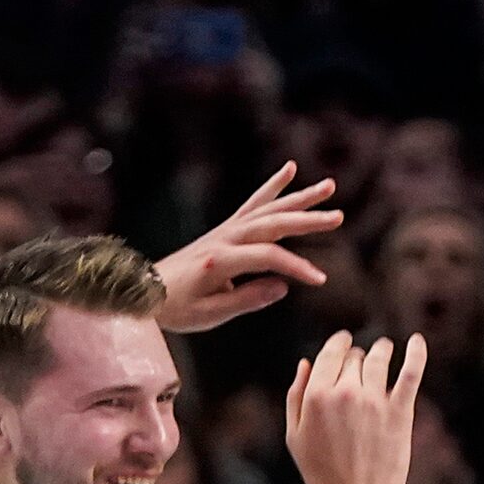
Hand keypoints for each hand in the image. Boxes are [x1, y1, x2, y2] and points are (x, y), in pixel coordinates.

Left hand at [154, 164, 345, 331]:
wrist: (145, 292)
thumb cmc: (176, 308)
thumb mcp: (210, 313)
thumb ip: (247, 299)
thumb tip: (282, 287)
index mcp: (221, 260)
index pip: (268, 257)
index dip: (297, 267)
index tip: (321, 280)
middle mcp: (225, 238)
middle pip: (272, 223)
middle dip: (307, 220)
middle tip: (338, 216)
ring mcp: (225, 230)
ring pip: (268, 208)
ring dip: (299, 197)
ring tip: (329, 186)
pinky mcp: (225, 229)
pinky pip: (253, 204)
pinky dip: (272, 187)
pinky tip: (290, 169)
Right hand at [284, 329, 427, 483]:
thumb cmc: (321, 473)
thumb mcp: (295, 436)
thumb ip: (296, 396)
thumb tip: (304, 363)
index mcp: (316, 396)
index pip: (329, 355)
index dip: (337, 344)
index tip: (344, 341)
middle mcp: (345, 393)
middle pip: (353, 358)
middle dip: (355, 357)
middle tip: (360, 362)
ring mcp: (374, 401)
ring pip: (378, 359)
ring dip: (380, 350)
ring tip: (383, 348)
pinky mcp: (399, 413)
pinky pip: (410, 373)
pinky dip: (416, 354)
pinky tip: (417, 341)